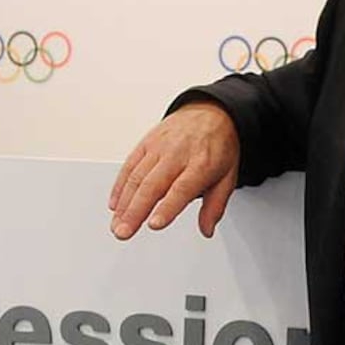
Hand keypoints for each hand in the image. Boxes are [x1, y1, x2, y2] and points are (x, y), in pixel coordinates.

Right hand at [109, 102, 240, 239]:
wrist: (211, 112)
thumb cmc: (219, 146)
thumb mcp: (228, 176)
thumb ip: (216, 206)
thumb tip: (207, 230)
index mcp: (202, 164)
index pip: (182, 189)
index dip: (167, 208)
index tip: (154, 224)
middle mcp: (178, 154)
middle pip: (152, 185)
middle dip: (135, 211)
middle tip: (124, 232)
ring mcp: (159, 147)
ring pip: (137, 177)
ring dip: (124, 204)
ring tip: (117, 224)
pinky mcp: (146, 143)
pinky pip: (129, 165)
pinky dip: (120, 186)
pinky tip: (116, 204)